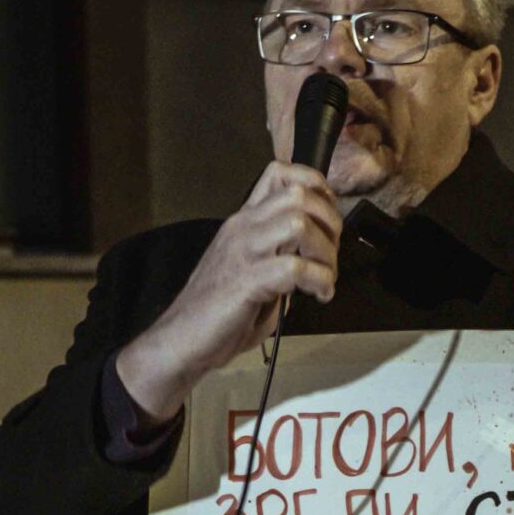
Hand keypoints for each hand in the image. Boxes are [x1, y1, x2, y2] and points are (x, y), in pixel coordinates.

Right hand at [115, 161, 340, 421]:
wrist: (181, 340)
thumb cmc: (217, 313)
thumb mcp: (254, 272)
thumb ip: (282, 256)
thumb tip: (316, 258)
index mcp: (244, 222)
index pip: (279, 174)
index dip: (315, 186)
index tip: (328, 218)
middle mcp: (242, 228)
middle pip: (299, 194)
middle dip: (330, 223)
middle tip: (332, 255)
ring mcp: (243, 251)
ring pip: (299, 223)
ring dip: (325, 252)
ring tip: (326, 277)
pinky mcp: (246, 280)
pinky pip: (294, 267)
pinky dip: (318, 280)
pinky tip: (318, 295)